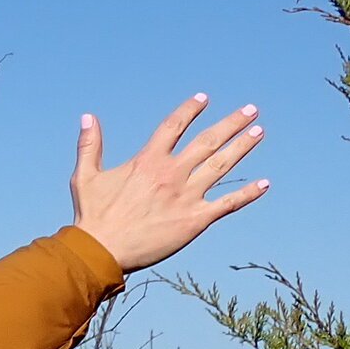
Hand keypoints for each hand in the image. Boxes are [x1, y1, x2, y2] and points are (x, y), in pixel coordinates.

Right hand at [70, 95, 268, 273]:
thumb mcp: (84, 176)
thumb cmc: (92, 215)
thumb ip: (90, 145)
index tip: (204, 98)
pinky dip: (247, 193)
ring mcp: (186, 196)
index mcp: (147, 161)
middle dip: (231, 124)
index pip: (173, 126)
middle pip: (207, 141)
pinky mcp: (195, 220)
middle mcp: (171, 174)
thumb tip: (88, 117)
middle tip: (251, 110)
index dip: (189, 110)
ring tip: (259, 132)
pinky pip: (228, 204)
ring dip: (242, 147)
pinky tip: (264, 184)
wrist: (101, 250)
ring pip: (221, 166)